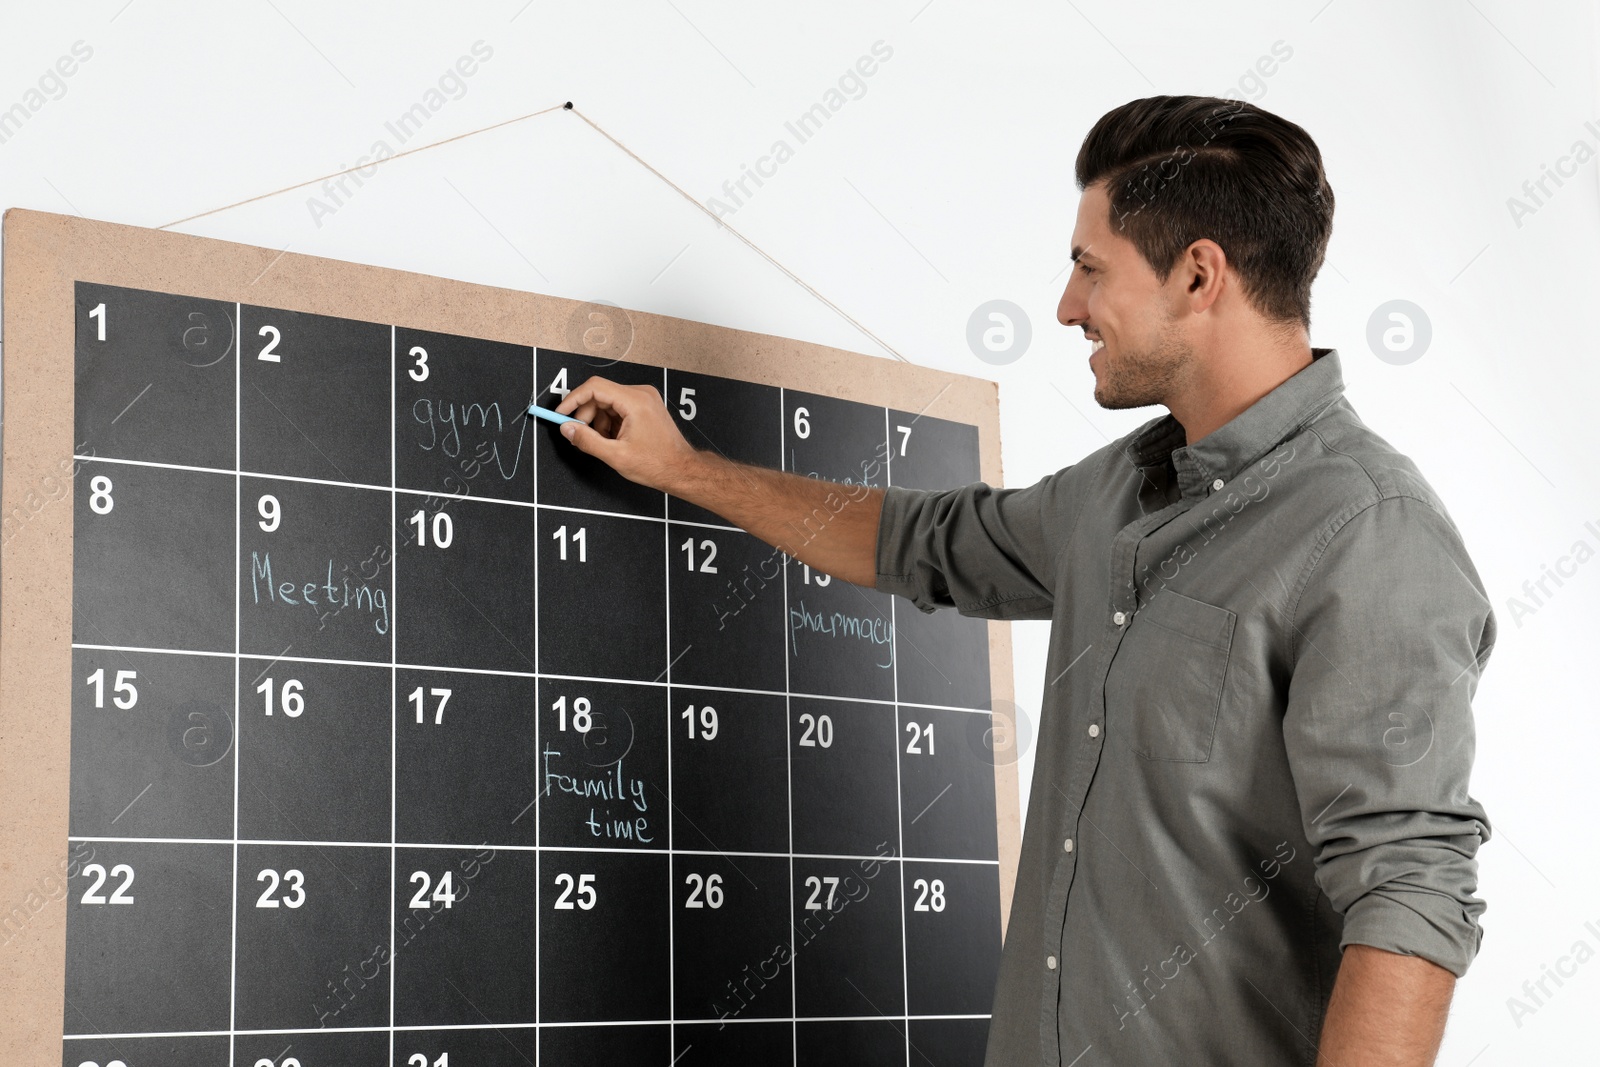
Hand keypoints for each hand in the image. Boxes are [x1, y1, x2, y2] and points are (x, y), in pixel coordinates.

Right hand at [553, 375, 699, 491]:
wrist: (682, 470)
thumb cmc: (658, 464)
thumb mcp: (616, 456)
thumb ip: (587, 440)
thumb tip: (568, 429)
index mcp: (635, 401)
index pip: (594, 387)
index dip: (573, 400)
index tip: (561, 413)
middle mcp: (641, 394)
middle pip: (600, 394)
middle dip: (586, 415)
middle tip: (579, 434)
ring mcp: (644, 399)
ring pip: (608, 402)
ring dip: (598, 422)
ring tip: (603, 442)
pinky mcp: (645, 407)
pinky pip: (618, 408)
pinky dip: (609, 423)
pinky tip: (613, 440)